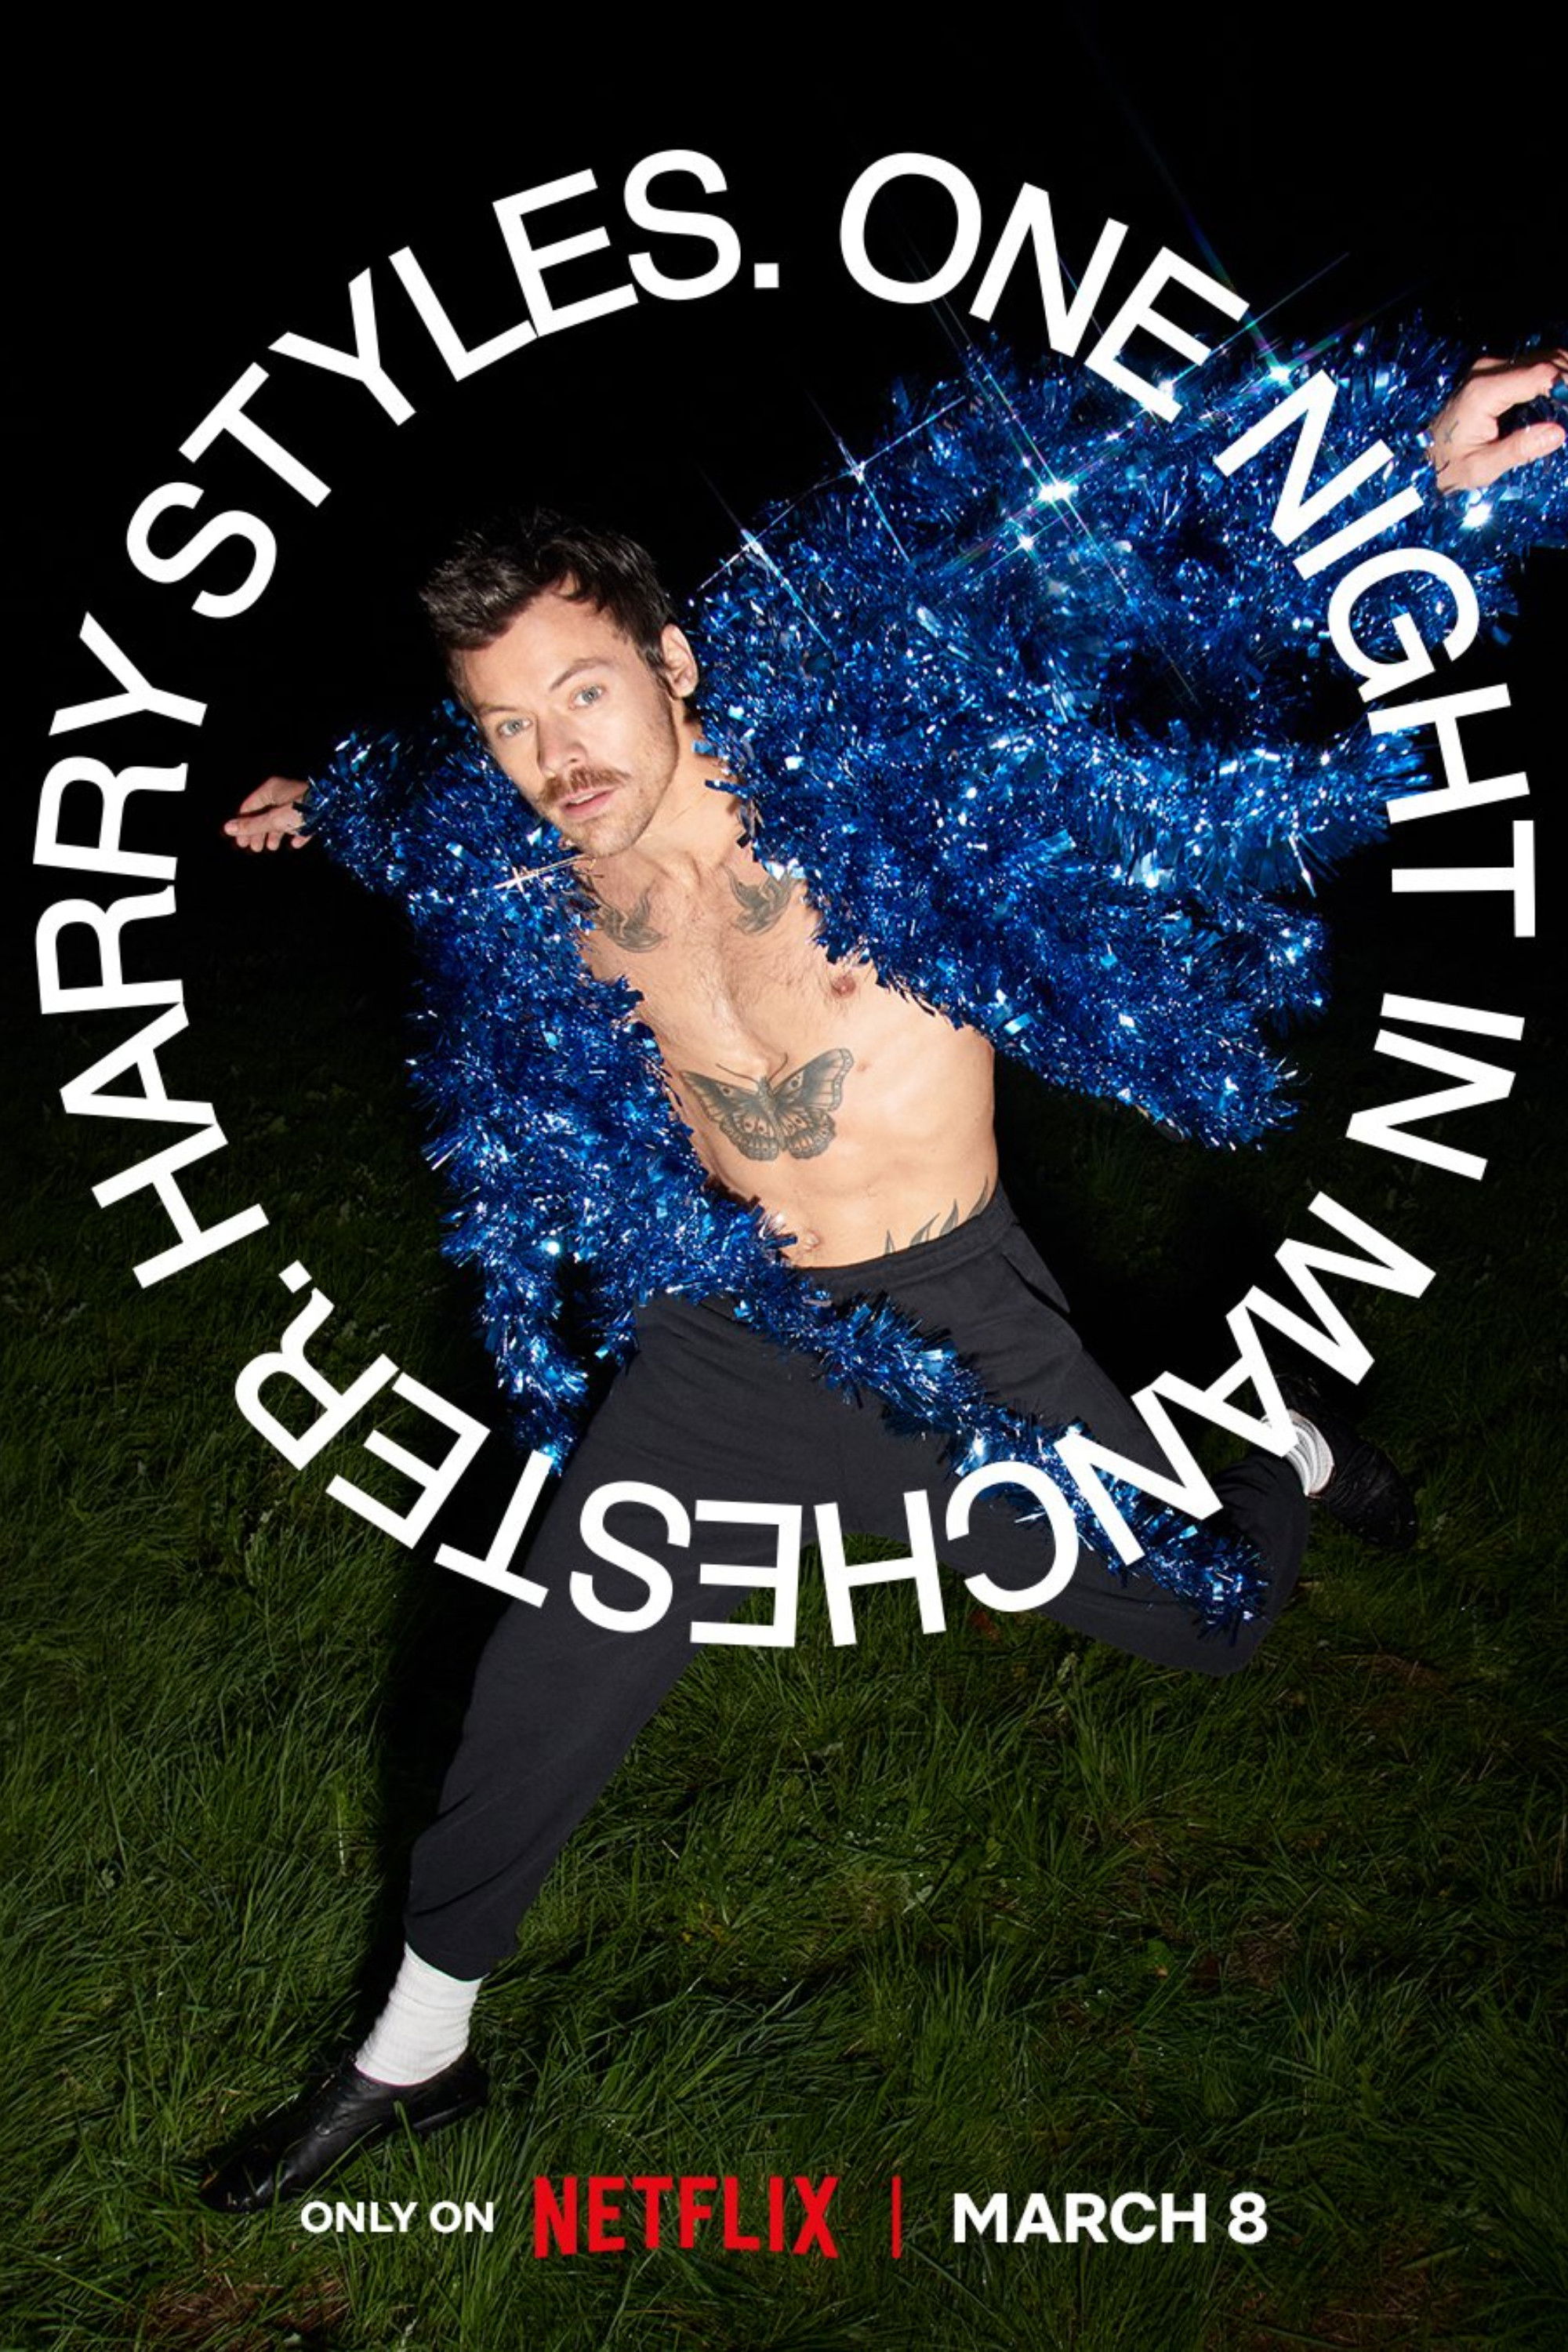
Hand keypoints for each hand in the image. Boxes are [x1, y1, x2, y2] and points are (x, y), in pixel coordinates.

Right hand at [225, 775, 311, 850]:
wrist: (337, 810)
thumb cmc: (303, 810)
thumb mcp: (274, 820)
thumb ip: (252, 826)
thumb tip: (228, 828)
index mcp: (271, 790)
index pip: (249, 806)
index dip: (243, 824)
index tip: (240, 842)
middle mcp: (284, 794)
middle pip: (265, 815)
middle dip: (259, 832)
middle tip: (254, 849)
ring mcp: (300, 803)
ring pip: (282, 820)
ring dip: (276, 835)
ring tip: (271, 848)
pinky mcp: (315, 813)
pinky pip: (302, 824)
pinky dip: (296, 834)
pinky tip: (295, 844)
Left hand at [1428, 350, 1566, 492]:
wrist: (1422, 455)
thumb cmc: (1447, 466)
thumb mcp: (1481, 468)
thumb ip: (1519, 450)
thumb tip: (1559, 433)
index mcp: (1485, 391)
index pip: (1542, 374)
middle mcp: (1488, 370)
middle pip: (1547, 361)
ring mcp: (1490, 367)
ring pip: (1544, 358)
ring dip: (1564, 376)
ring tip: (1567, 405)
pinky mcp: (1494, 371)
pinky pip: (1533, 365)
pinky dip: (1553, 377)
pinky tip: (1561, 398)